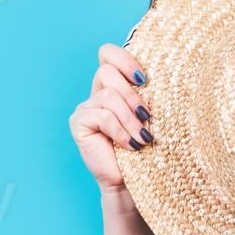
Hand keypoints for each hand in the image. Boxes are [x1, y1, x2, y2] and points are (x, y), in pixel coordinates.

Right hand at [68, 42, 155, 194]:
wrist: (135, 181)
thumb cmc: (148, 146)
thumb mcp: (150, 113)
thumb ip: (145, 91)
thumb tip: (156, 72)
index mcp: (115, 84)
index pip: (107, 53)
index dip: (124, 59)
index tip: (144, 79)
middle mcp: (97, 92)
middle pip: (106, 71)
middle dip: (131, 94)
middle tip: (146, 116)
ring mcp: (85, 107)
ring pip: (108, 96)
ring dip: (129, 118)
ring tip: (142, 137)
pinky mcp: (78, 123)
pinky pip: (101, 116)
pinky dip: (120, 131)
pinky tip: (131, 145)